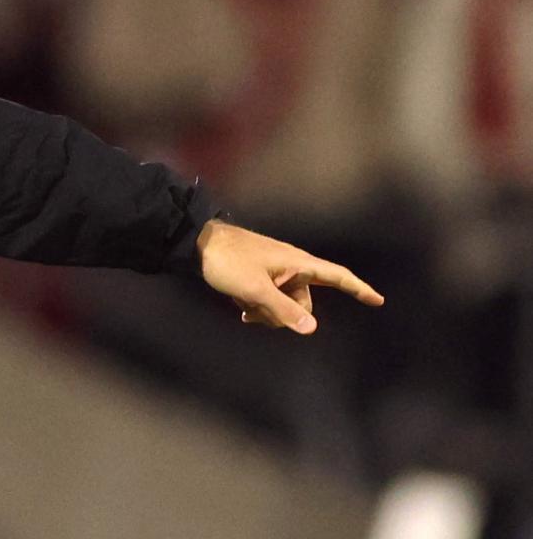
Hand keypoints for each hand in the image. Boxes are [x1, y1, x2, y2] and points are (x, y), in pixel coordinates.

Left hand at [196, 219, 383, 334]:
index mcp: (298, 263)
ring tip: (243, 306)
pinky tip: (241, 310)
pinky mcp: (261, 278)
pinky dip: (260, 308)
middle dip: (285, 315)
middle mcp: (291, 267)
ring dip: (268, 313)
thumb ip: (282, 310)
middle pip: (305, 303)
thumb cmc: (227, 261)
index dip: (358, 289)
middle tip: (255, 309)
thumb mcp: (254, 289)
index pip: (337, 276)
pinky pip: (271, 301)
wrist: (197, 245)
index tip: (378, 300)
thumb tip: (311, 329)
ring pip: (285, 306)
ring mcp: (276, 273)